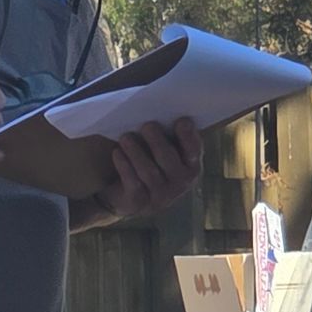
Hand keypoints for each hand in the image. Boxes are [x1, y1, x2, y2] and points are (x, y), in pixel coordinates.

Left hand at [78, 118, 202, 227]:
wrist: (124, 197)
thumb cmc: (149, 163)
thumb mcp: (162, 150)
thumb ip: (169, 135)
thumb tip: (163, 109)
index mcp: (190, 167)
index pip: (194, 151)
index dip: (189, 136)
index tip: (181, 121)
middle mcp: (179, 184)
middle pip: (169, 160)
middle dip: (158, 141)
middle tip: (147, 125)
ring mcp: (160, 196)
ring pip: (149, 171)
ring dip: (136, 151)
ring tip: (125, 137)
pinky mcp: (139, 202)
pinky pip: (132, 182)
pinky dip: (124, 165)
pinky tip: (117, 153)